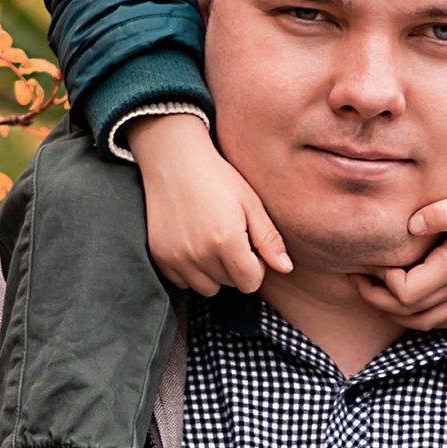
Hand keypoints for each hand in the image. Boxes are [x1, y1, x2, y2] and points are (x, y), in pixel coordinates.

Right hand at [131, 111, 291, 295]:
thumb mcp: (251, 203)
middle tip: (230, 236)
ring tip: (212, 241)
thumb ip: (269, 240)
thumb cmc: (217, 177)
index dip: (256, 266)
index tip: (250, 243)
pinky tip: (193, 243)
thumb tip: (286, 268)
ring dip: (213, 272)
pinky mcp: (159, 256)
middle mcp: (199, 255)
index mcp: (226, 242)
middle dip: (235, 267)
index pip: (251, 283)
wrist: (174, 160)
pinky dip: (190, 269)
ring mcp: (176, 258)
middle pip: (230, 284)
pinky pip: (182, 281)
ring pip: (206, 287)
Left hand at [352, 153, 446, 331]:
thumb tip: (410, 225)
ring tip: (377, 292)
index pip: (406, 294)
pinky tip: (412, 302)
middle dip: (377, 300)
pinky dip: (421, 318)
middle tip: (358, 278)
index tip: (377, 259)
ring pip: (426, 324)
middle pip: (409, 314)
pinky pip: (444, 321)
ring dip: (397, 314)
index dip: (383, 282)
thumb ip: (437, 214)